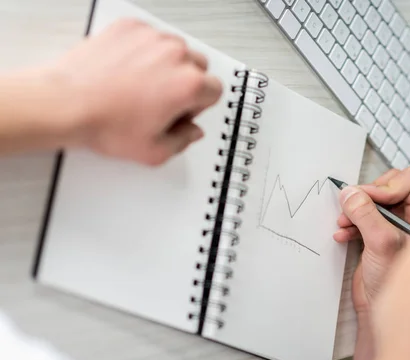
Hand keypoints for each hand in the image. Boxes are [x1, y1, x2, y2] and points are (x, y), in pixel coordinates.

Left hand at [49, 19, 222, 164]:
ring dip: (167, 65)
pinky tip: (129, 72)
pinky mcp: (129, 28)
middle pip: (199, 66)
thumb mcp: (154, 151)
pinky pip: (150, 37)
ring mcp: (151, 38)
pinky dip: (144, 52)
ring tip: (143, 86)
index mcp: (188, 84)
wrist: (64, 104)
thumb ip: (184, 141)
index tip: (184, 110)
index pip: (215, 90)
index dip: (200, 105)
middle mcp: (174, 55)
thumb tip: (191, 132)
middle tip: (164, 101)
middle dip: (187, 83)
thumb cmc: (104, 123)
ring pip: (176, 49)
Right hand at [334, 167, 409, 313]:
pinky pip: (364, 217)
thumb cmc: (396, 287)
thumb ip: (367, 215)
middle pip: (389, 187)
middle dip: (367, 197)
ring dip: (355, 210)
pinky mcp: (380, 236)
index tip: (367, 199)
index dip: (386, 187)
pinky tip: (344, 233)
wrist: (380, 311)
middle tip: (353, 207)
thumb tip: (351, 193)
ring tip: (344, 223)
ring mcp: (396, 227)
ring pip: (374, 202)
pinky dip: (351, 222)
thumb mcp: (382, 244)